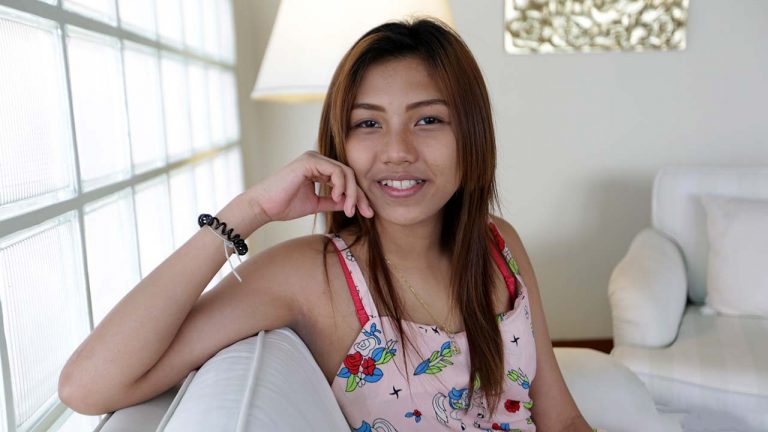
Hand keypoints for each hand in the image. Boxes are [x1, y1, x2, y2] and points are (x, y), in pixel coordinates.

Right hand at [246, 151, 373, 222]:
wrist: (264, 207)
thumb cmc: (284, 206)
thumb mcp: (316, 204)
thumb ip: (332, 201)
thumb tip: (350, 203)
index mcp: (318, 168)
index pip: (346, 179)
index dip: (357, 196)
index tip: (366, 213)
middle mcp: (317, 160)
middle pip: (349, 174)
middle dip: (359, 195)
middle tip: (366, 212)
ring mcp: (313, 158)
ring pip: (345, 172)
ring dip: (351, 192)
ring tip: (348, 209)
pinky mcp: (309, 161)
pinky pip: (335, 170)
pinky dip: (341, 185)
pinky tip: (337, 198)